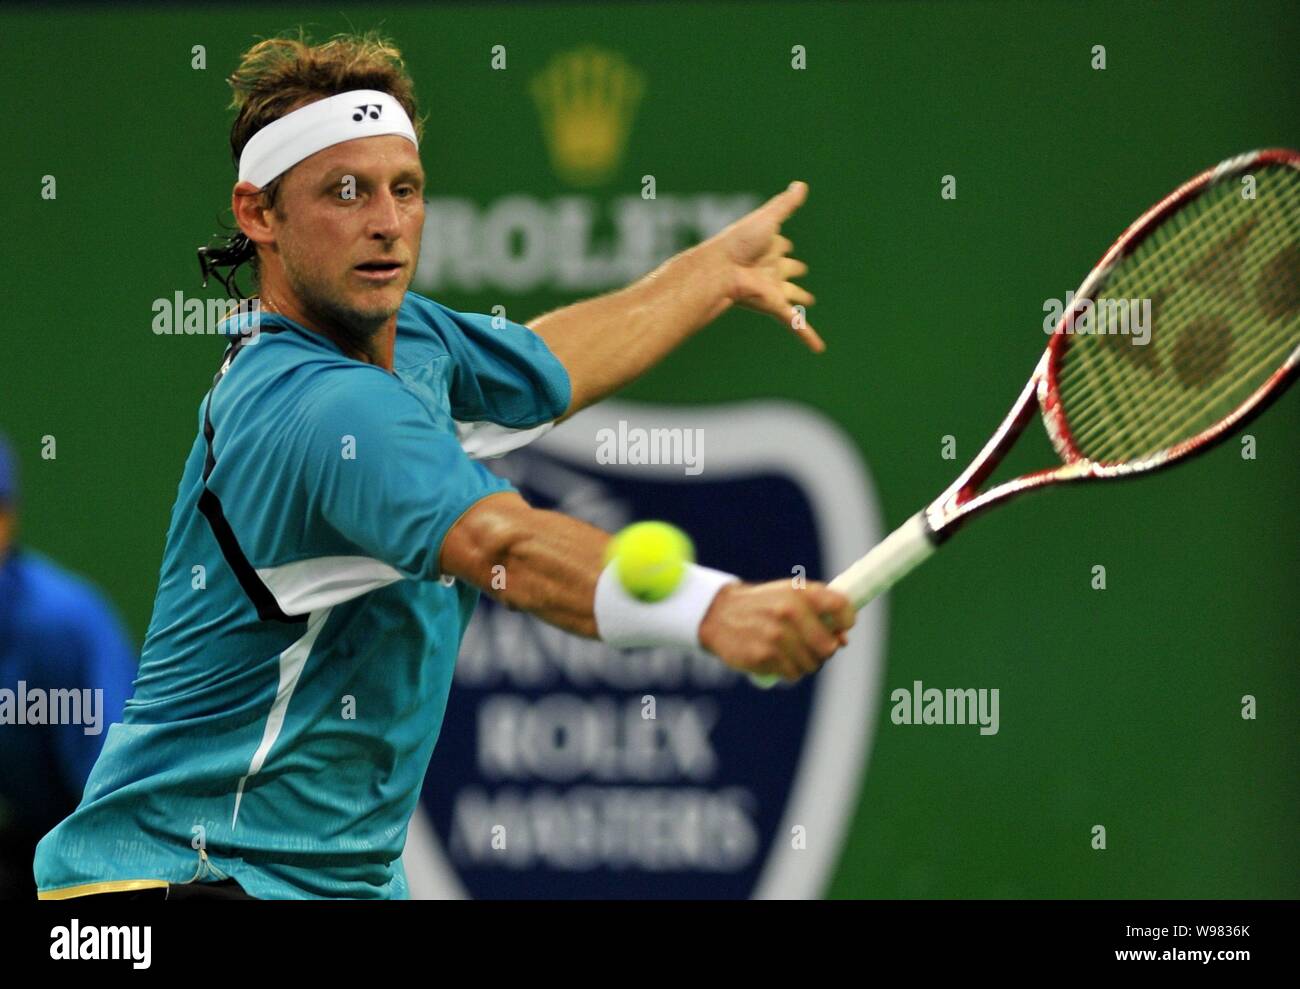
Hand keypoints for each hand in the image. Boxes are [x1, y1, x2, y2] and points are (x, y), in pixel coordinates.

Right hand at [698, 580, 854, 681]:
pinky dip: (788, 670)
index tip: (840, 627)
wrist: (719, 613)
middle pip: (829, 647)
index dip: (846, 621)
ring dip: (805, 662)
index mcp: (800, 592)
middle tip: (810, 645)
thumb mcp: (790, 595)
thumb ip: (819, 611)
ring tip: (789, 650)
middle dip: (823, 650)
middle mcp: (790, 612)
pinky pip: (793, 674)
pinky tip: (775, 657)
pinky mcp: (764, 656)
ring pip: (812, 664)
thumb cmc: (763, 605)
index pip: (842, 607)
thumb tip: (843, 640)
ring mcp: (776, 635)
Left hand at [707, 180, 822, 351]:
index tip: (785, 243)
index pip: (780, 244)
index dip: (783, 244)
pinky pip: (794, 323)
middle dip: (793, 270)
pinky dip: (807, 335)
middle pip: (786, 270)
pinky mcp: (772, 305)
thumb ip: (786, 204)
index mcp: (768, 247)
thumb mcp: (767, 218)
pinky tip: (818, 348)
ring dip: (799, 299)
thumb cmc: (739, 241)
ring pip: (791, 296)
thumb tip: (801, 185)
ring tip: (809, 300)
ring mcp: (772, 288)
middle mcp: (770, 268)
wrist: (721, 269)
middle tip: (801, 270)